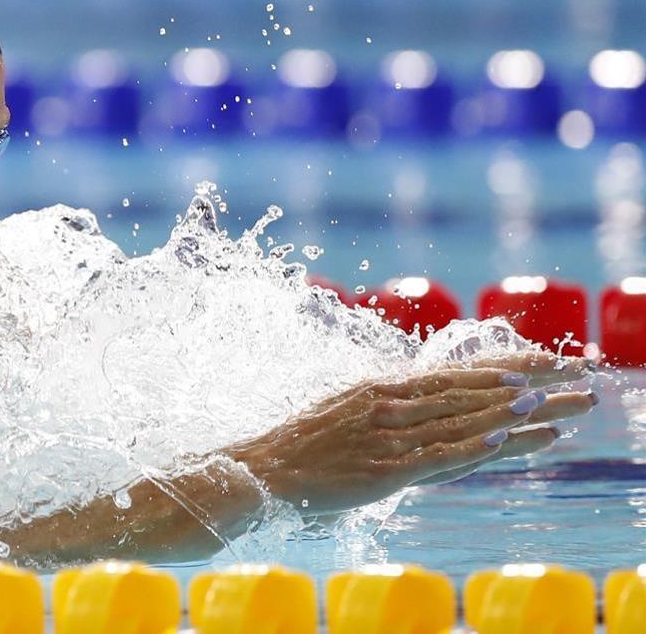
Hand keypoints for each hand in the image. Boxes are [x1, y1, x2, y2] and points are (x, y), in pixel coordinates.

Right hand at [231, 352, 595, 513]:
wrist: (260, 470)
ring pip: (459, 420)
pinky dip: (471, 445)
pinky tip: (502, 437)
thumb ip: (387, 406)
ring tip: (550, 404)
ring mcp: (385, 437)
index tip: (545, 361)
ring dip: (508, 412)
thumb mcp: (345, 411)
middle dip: (527, 386)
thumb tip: (424, 402)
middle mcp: (388, 404)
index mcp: (382, 388)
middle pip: (469, 392)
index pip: (455, 371)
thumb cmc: (301, 446)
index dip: (504, 365)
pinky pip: (434, 456)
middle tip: (573, 381)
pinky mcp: (381, 471)